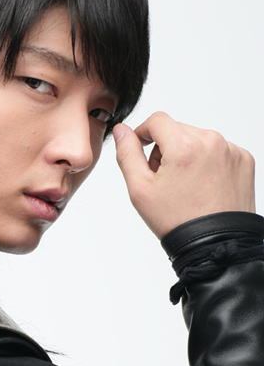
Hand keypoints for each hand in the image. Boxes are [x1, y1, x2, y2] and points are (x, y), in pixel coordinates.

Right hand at [113, 112, 255, 239]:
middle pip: (178, 130)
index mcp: (184, 146)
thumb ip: (127, 154)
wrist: (214, 245)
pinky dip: (208, 163)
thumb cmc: (178, 221)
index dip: (144, 133)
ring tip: (185, 187)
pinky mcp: (243, 161)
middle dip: (166, 149)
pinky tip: (203, 187)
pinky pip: (219, 151)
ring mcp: (231, 151)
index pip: (157, 120)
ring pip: (199, 140)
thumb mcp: (140, 189)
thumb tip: (122, 131)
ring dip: (187, 155)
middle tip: (163, 180)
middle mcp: (211, 142)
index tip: (141, 148)